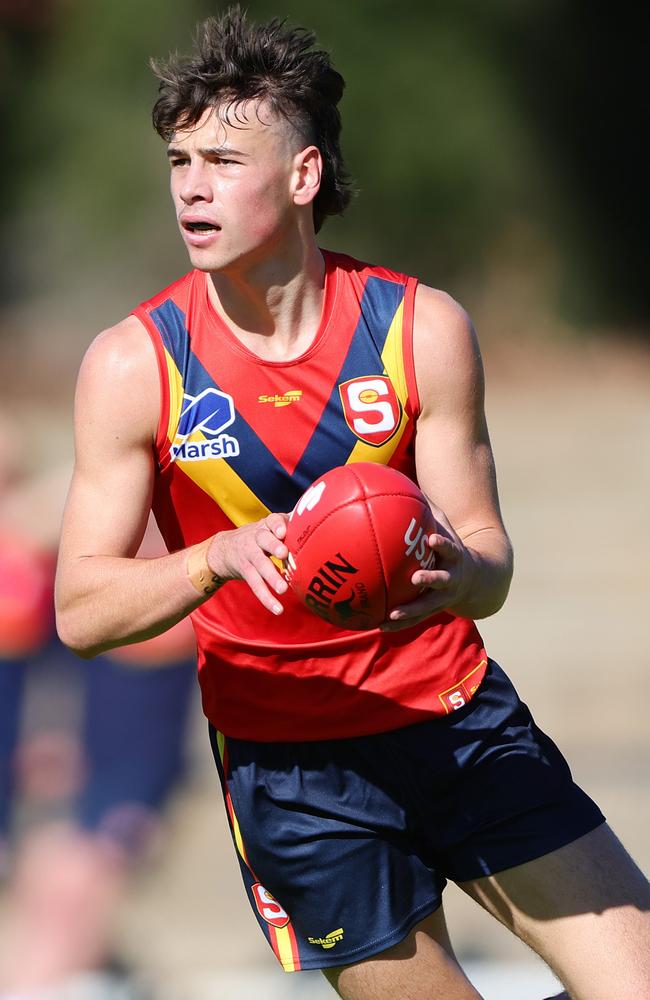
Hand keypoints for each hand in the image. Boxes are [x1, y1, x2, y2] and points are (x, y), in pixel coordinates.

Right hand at [207, 513, 288, 615]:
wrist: (223, 550)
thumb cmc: (259, 538)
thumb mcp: (270, 527)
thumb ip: (291, 526)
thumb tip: (321, 521)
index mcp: (267, 525)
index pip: (272, 520)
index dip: (277, 525)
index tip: (283, 532)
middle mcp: (256, 538)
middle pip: (264, 540)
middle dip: (273, 546)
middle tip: (283, 554)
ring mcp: (249, 555)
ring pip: (260, 565)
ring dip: (272, 577)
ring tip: (283, 589)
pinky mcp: (246, 571)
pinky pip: (256, 585)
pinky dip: (266, 598)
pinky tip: (277, 609)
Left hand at [380, 506, 475, 631]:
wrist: (478, 581)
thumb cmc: (452, 548)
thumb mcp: (445, 528)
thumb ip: (428, 510)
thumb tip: (401, 485)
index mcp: (454, 557)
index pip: (450, 548)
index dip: (442, 544)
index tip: (432, 539)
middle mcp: (451, 578)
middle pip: (442, 581)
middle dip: (431, 579)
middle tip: (416, 578)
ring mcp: (443, 597)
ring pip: (427, 606)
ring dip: (411, 611)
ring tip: (392, 614)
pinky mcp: (433, 609)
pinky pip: (414, 618)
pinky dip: (398, 623)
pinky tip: (378, 625)